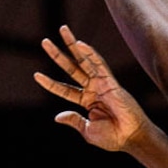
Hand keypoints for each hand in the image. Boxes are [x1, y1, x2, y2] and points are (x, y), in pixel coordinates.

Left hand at [34, 26, 148, 152]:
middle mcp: (93, 90)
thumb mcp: (88, 131)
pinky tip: (80, 44)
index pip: (65, 89)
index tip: (37, 75)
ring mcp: (102, 84)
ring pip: (84, 61)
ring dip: (73, 45)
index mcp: (87, 102)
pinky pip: (100, 65)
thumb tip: (57, 116)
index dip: (51, 83)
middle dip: (58, 55)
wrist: (130, 138)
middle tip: (44, 42)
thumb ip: (74, 120)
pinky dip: (90, 54)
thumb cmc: (112, 138)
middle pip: (72, 68)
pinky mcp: (111, 83)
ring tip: (62, 29)